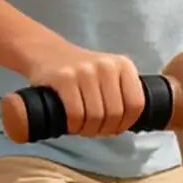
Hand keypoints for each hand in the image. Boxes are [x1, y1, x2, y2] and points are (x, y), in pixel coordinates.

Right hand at [23, 40, 145, 137]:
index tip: (115, 129)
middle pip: (115, 114)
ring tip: (82, 128)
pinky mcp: (63, 78)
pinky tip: (71, 124)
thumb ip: (122, 94)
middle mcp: (106, 66)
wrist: (46, 52)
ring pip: (95, 116)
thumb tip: (128, 126)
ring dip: (88, 130)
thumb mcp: (109, 75)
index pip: (136, 105)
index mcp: (124, 66)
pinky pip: (76, 114)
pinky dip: (74, 126)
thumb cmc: (81, 72)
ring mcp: (84, 71)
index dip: (126, 123)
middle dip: (105, 130)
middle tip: (94, 131)